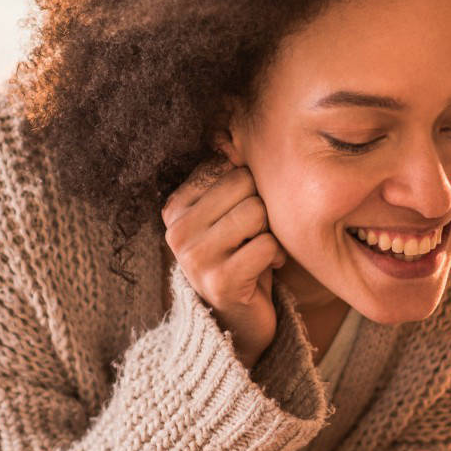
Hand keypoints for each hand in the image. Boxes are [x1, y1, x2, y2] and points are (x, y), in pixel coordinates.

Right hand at [162, 157, 285, 368]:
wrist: (237, 323)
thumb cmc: (238, 258)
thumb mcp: (226, 214)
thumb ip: (227, 177)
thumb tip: (234, 127)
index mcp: (174, 207)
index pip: (226, 167)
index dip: (248, 189)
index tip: (239, 217)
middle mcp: (177, 231)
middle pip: (244, 186)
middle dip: (261, 209)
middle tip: (253, 236)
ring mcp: (195, 258)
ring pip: (256, 213)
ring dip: (269, 233)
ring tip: (259, 251)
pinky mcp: (220, 281)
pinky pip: (267, 245)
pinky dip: (276, 257)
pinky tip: (265, 270)